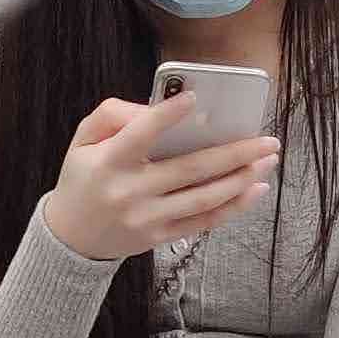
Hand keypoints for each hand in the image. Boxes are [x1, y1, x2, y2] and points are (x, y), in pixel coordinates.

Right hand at [44, 96, 278, 262]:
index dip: (166, 115)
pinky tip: (255, 189)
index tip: (194, 99)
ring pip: (204, 197)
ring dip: (242, 178)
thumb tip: (155, 106)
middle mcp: (130, 191)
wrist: (70, 238)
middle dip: (235, 152)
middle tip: (267, 139)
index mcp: (109, 162)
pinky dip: (232, 206)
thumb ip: (111, 115)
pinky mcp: (159, 236)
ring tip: (267, 160)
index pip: (140, 134)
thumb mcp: (82, 141)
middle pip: (190, 168)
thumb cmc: (83, 179)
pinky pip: (202, 221)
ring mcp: (147, 217)